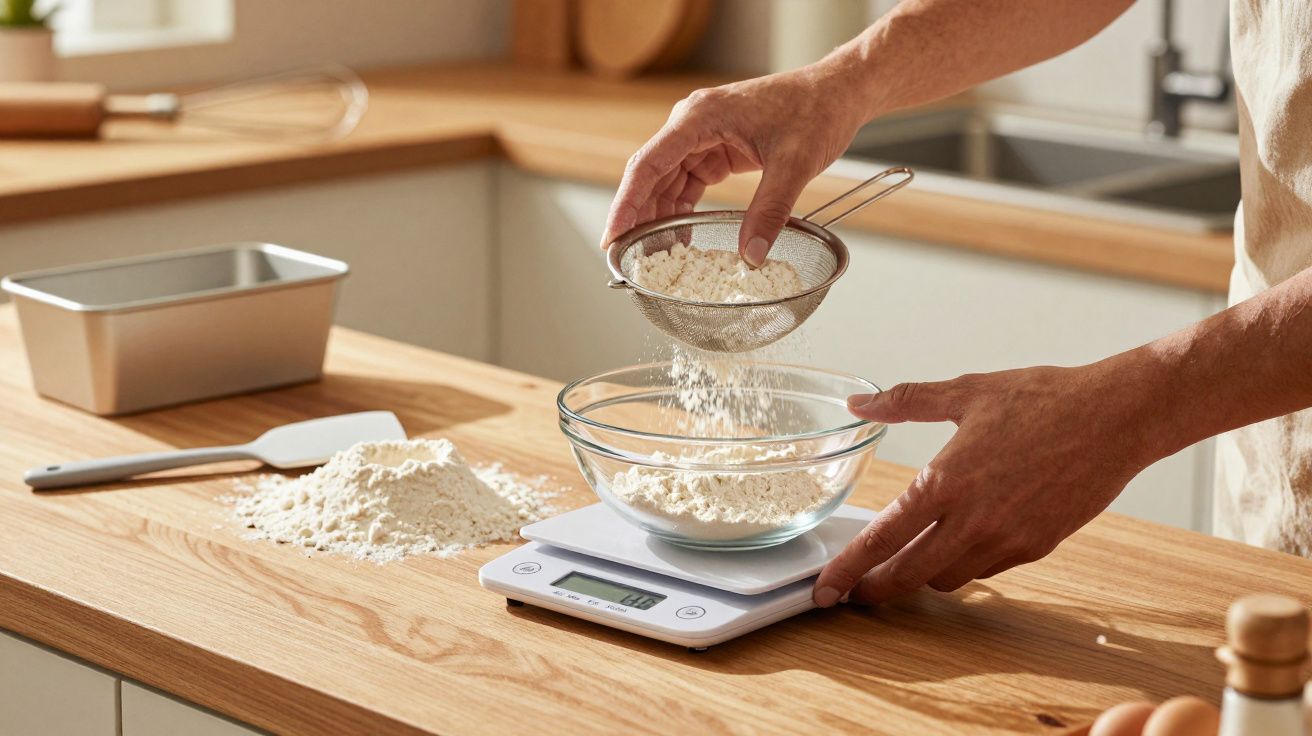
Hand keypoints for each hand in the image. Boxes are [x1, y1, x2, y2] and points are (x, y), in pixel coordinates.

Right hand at [600, 61, 869, 265]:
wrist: (838, 92)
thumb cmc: (816, 111)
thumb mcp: (795, 164)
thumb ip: (770, 210)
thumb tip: (750, 255)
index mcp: (700, 117)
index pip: (648, 163)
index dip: (627, 203)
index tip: (613, 236)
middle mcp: (693, 124)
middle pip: (650, 175)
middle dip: (637, 216)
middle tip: (627, 257)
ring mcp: (702, 137)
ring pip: (665, 182)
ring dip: (658, 217)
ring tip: (653, 255)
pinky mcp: (716, 149)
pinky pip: (687, 183)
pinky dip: (681, 211)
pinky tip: (680, 238)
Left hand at [813, 361, 1163, 606]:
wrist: (1118, 417)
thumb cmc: (1045, 399)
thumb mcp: (967, 391)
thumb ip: (906, 401)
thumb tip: (861, 404)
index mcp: (946, 480)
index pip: (882, 538)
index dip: (847, 569)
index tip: (824, 589)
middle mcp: (973, 519)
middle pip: (908, 575)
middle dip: (875, 589)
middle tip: (854, 591)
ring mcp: (1007, 539)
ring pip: (946, 578)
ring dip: (920, 576)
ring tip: (903, 564)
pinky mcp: (1036, 547)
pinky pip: (985, 569)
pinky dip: (963, 564)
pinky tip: (956, 545)